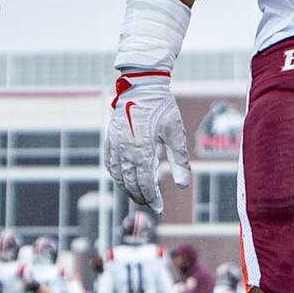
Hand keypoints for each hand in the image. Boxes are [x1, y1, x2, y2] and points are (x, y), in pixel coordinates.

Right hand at [104, 71, 190, 212]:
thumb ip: (180, 161)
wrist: (142, 85)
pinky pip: (110, 163)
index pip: (144, 181)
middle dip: (140, 196)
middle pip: (130, 181)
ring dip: (128, 188)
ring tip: (139, 196)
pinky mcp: (110, 137)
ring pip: (118, 174)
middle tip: (151, 205)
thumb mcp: (176, 132)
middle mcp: (124, 147)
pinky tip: (124, 180)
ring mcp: (114, 143)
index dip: (151, 197)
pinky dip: (116, 175)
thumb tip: (183, 186)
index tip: (159, 207)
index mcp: (142, 147)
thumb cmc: (162, 107)